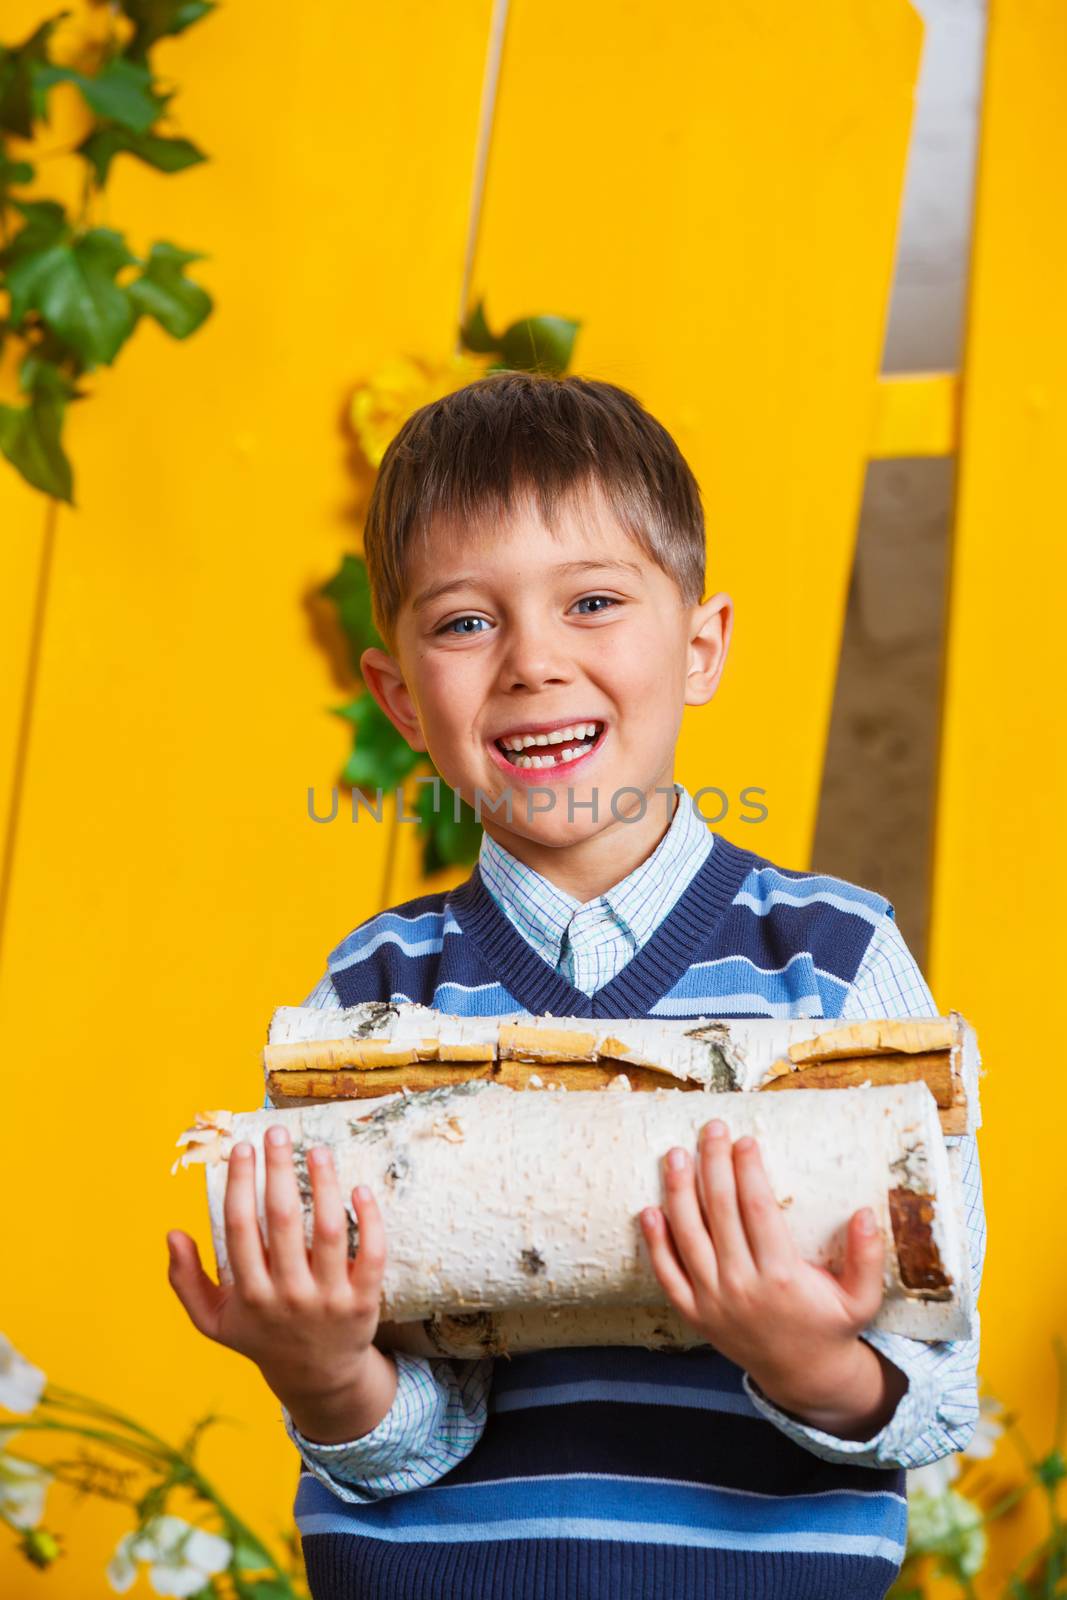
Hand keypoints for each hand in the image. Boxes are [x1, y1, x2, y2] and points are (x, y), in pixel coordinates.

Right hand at [167, 1125, 395, 1440]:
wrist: (318, 1379)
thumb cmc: (262, 1336)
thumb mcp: (215, 1321)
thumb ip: (186, 1280)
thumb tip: (172, 1233)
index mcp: (250, 1295)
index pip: (240, 1227)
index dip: (240, 1183)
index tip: (242, 1147)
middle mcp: (288, 1296)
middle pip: (283, 1220)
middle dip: (278, 1170)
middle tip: (277, 1132)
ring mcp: (328, 1299)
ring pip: (328, 1230)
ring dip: (324, 1184)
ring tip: (318, 1150)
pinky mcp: (364, 1301)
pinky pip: (370, 1253)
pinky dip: (367, 1219)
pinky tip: (359, 1187)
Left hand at [640, 1119, 903, 1437]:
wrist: (802, 1376)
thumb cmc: (831, 1327)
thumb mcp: (861, 1299)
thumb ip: (866, 1257)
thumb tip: (865, 1212)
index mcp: (783, 1277)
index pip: (758, 1210)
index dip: (749, 1171)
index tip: (745, 1140)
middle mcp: (743, 1286)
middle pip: (720, 1213)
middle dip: (714, 1165)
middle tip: (711, 1130)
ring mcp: (713, 1301)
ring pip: (688, 1236)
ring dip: (679, 1192)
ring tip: (676, 1155)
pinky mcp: (694, 1315)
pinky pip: (667, 1275)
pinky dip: (656, 1243)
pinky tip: (649, 1209)